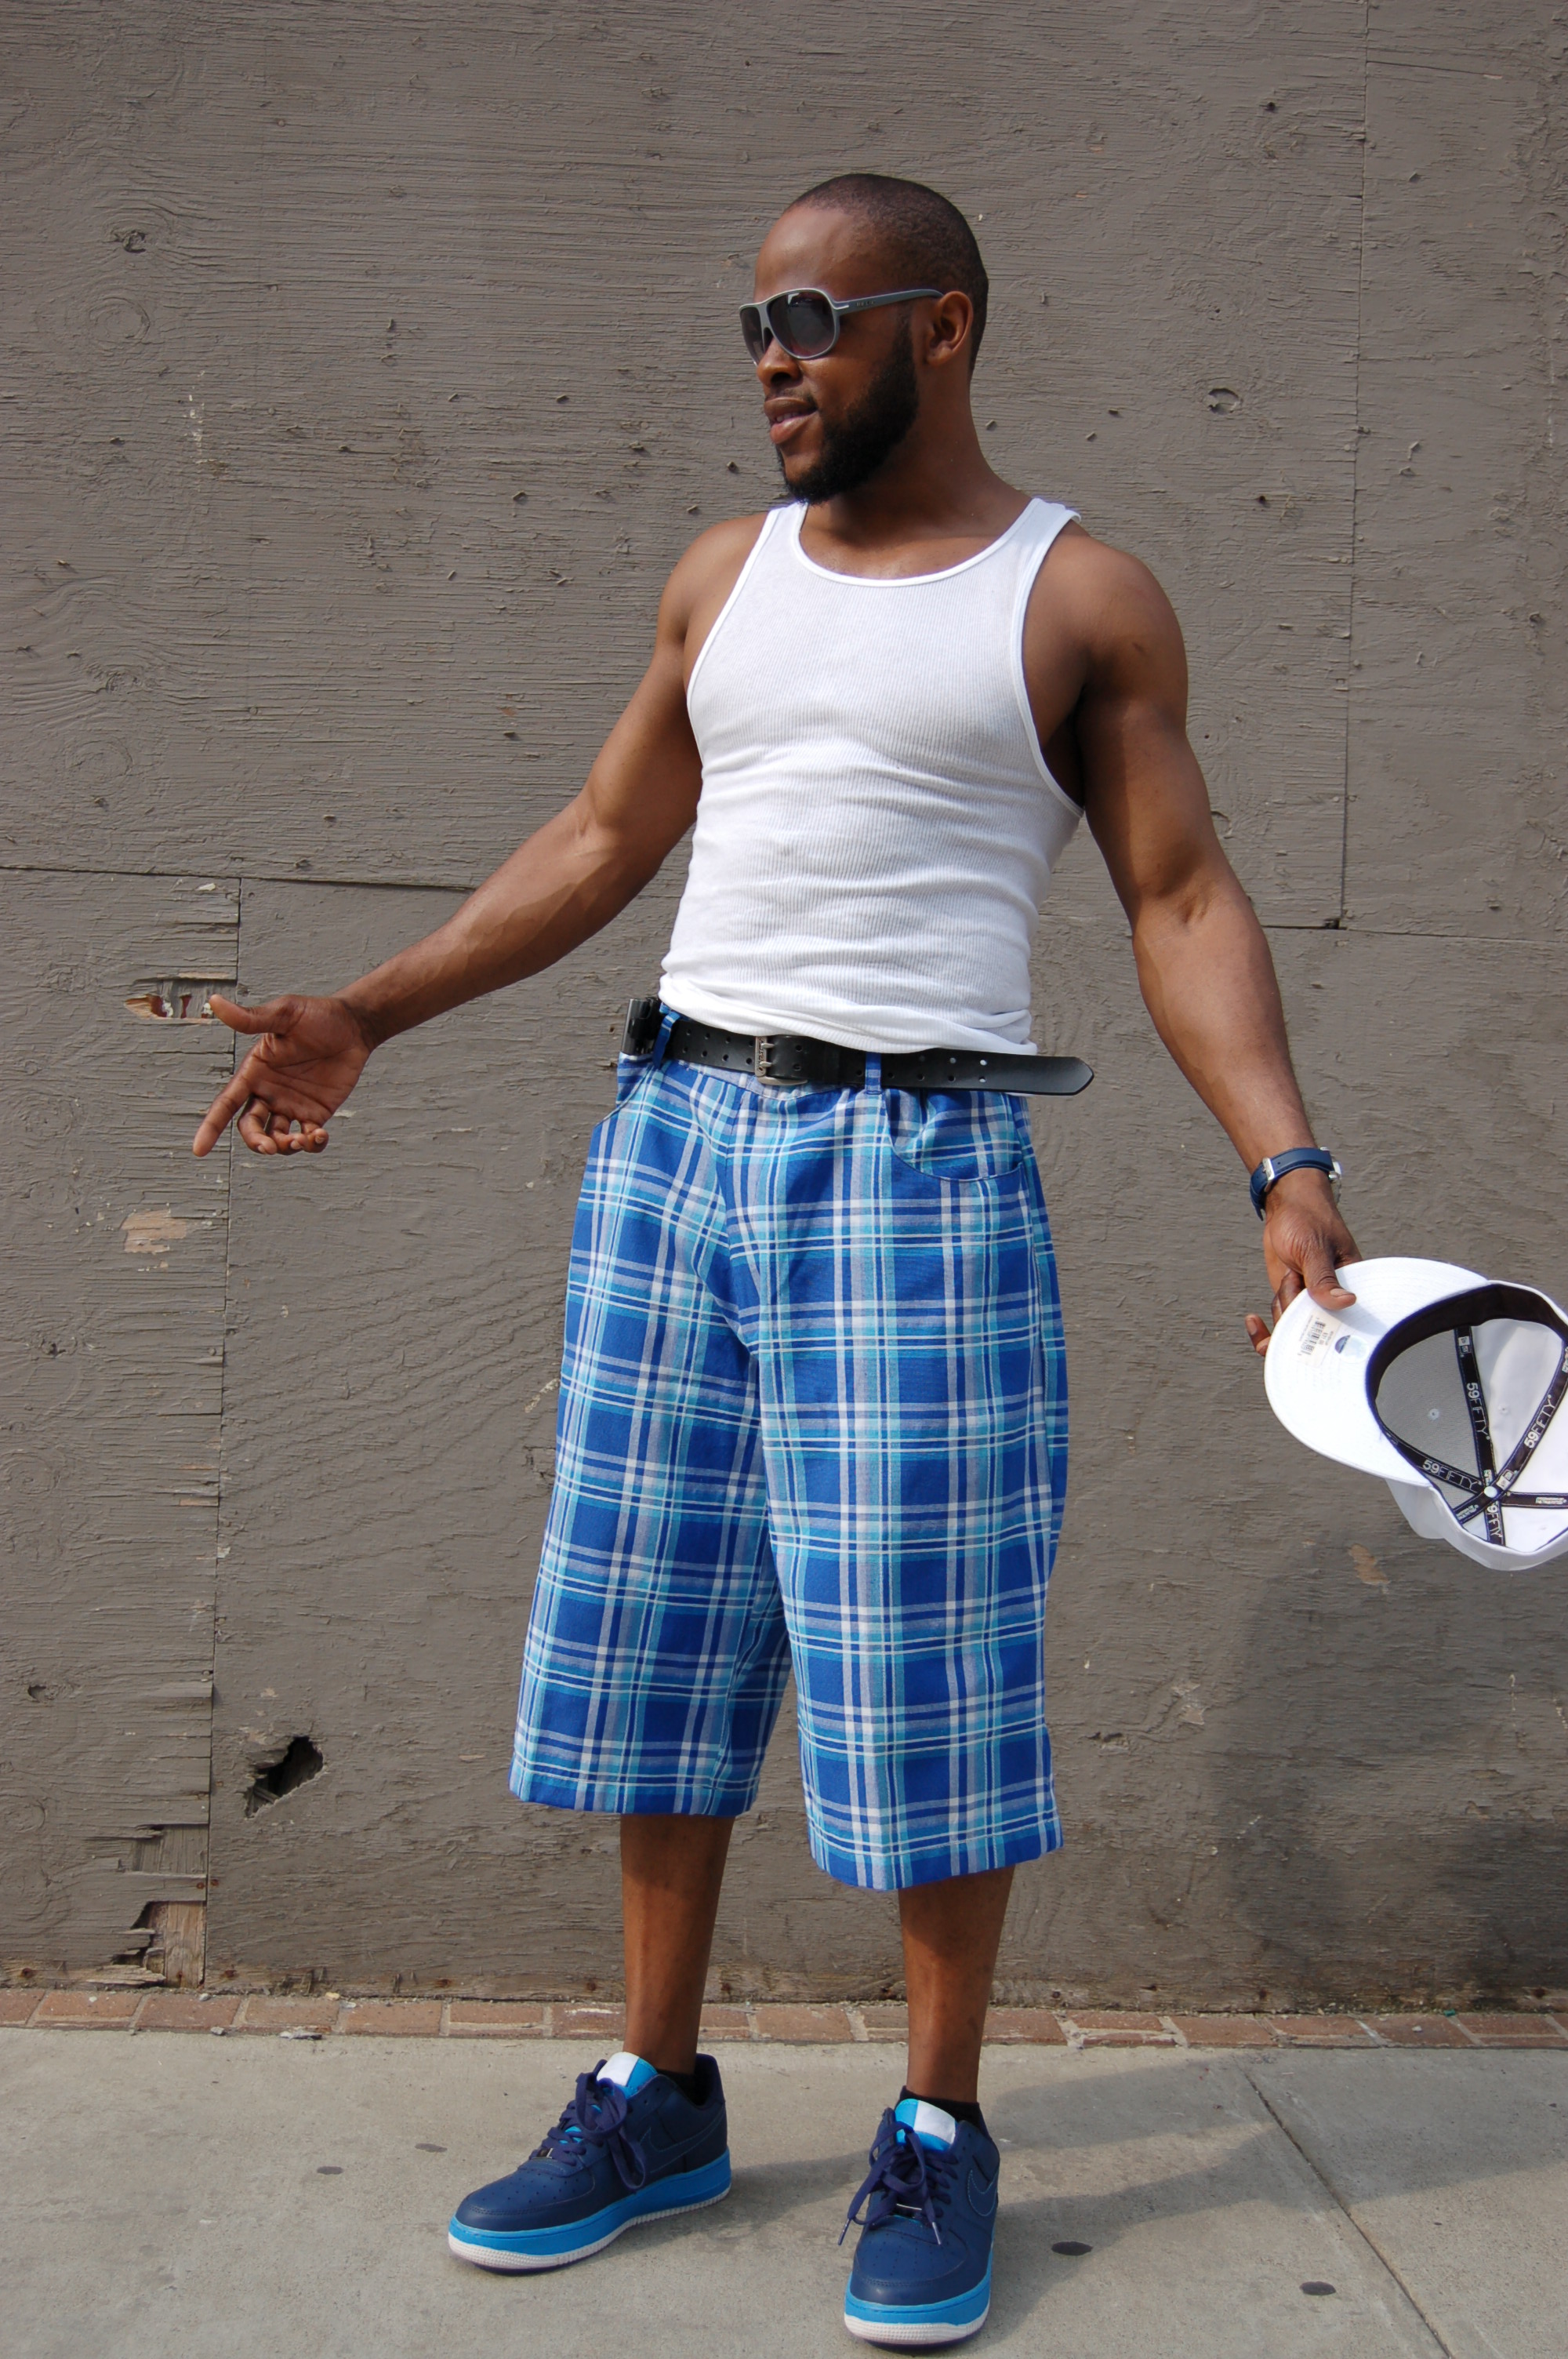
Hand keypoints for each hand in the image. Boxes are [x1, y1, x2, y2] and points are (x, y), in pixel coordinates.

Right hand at [192, 994, 375, 1157]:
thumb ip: (251, 1018)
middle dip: (256, 1142)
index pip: (226, 1103)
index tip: (199, 1150)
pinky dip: (311, 1145)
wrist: (355, 1026)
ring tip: (300, 1140)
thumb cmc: (317, 1015)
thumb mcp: (284, 1015)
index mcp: (254, 1072)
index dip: (211, 1127)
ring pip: (277, 1139)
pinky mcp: (316, 1113)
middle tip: (269, 1147)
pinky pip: (308, 1139)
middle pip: (250, 1127)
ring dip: (284, 1147)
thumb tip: (214, 1002)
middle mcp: (268, 1092)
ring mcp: (291, 1105)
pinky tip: (320, 1136)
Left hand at [1244, 1170, 1360, 1357]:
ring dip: (1281, 1306)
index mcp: (1352, 1285)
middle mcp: (1333, 1298)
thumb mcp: (1314, 1248)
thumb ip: (1323, 1278)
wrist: (1287, 1205)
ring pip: (1293, 1327)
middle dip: (1295, 1312)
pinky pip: (1281, 1321)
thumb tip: (1346, 1302)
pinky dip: (1266, 1326)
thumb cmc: (1308, 1218)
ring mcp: (1310, 1300)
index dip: (1325, 1331)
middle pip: (1314, 1330)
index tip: (1308, 1317)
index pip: (1346, 1322)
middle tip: (1293, 1277)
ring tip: (1289, 1272)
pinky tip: (1252, 1321)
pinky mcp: (1292, 1298)